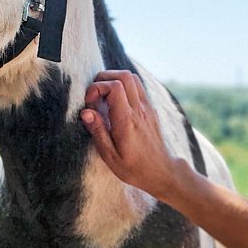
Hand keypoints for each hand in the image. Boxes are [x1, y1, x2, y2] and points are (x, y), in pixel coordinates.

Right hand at [81, 70, 182, 199]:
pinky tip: (116, 102)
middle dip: (104, 78)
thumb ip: (98, 132)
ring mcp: (147, 108)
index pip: (114, 87)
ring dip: (115, 80)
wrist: (161, 171)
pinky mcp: (151, 109)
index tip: (89, 102)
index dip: (97, 88)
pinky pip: (138, 87)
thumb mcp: (110, 157)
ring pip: (133, 78)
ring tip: (103, 96)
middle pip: (124, 76)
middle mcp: (139, 110)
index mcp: (127, 121)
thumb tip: (86, 112)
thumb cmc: (134, 168)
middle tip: (94, 95)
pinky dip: (124, 86)